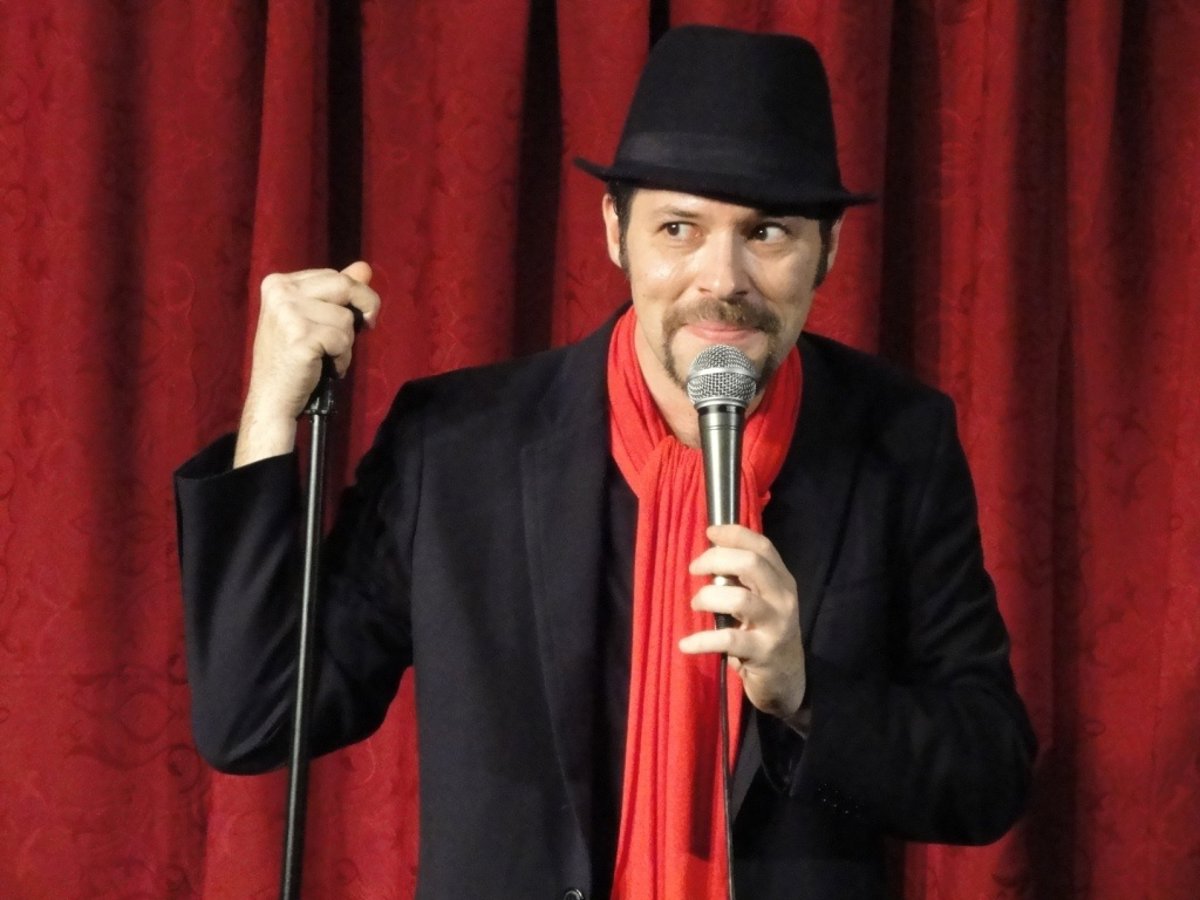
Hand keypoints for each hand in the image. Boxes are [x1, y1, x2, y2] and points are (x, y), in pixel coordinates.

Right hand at [234, 261, 379, 465]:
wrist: (273, 397)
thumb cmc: (293, 358)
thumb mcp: (312, 318)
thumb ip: (336, 292)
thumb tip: (365, 267)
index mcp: (279, 282)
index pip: (336, 276)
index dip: (356, 296)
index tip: (360, 316)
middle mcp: (280, 292)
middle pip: (345, 286)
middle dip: (365, 309)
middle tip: (366, 328)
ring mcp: (288, 313)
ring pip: (347, 318)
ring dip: (346, 343)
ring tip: (325, 357)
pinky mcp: (300, 337)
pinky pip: (343, 341)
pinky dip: (342, 359)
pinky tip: (324, 367)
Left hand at [680, 524, 806, 723]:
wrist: (787, 680)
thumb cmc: (765, 634)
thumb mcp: (762, 601)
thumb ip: (744, 579)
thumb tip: (710, 555)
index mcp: (782, 581)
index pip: (762, 546)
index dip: (735, 534)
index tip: (709, 532)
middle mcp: (783, 598)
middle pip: (751, 564)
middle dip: (716, 560)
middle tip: (694, 569)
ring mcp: (776, 625)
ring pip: (740, 599)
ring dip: (708, 598)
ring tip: (695, 604)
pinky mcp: (764, 652)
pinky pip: (729, 639)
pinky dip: (702, 640)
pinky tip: (686, 644)